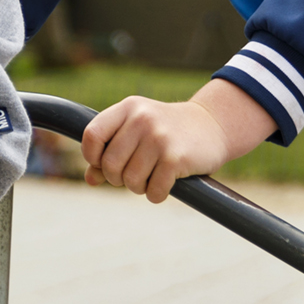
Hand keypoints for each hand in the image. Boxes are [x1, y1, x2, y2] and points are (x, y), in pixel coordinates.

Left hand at [82, 95, 232, 203]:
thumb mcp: (137, 130)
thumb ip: (111, 151)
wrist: (212, 125)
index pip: (91, 136)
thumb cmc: (167, 131)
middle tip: (134, 175)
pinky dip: (156, 194)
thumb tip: (91, 178)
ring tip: (151, 177)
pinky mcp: (175, 157)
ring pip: (130, 181)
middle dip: (118, 178)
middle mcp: (141, 119)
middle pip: (110, 164)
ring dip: (139, 187)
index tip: (104, 164)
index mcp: (127, 108)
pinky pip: (153, 191)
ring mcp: (159, 137)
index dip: (93, 157)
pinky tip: (165, 184)